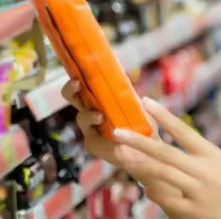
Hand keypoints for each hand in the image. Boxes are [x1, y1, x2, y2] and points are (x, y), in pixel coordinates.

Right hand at [60, 80, 185, 209]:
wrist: (149, 151)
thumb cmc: (145, 127)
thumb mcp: (140, 106)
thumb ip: (130, 95)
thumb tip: (124, 78)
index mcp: (103, 101)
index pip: (86, 86)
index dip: (80, 76)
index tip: (81, 69)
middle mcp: (93, 111)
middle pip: (73, 97)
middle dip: (70, 89)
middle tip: (77, 83)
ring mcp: (90, 127)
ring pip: (81, 115)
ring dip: (88, 112)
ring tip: (100, 115)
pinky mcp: (92, 141)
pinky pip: (88, 130)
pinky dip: (93, 123)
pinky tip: (101, 120)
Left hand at [112, 96, 220, 218]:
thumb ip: (199, 160)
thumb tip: (170, 156)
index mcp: (213, 155)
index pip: (184, 131)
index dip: (164, 116)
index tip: (147, 102)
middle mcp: (203, 171)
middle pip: (165, 153)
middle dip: (138, 142)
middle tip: (118, 132)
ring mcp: (196, 192)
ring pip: (160, 176)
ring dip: (138, 166)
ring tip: (121, 157)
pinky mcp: (191, 212)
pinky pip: (164, 201)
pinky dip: (154, 193)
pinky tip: (148, 188)